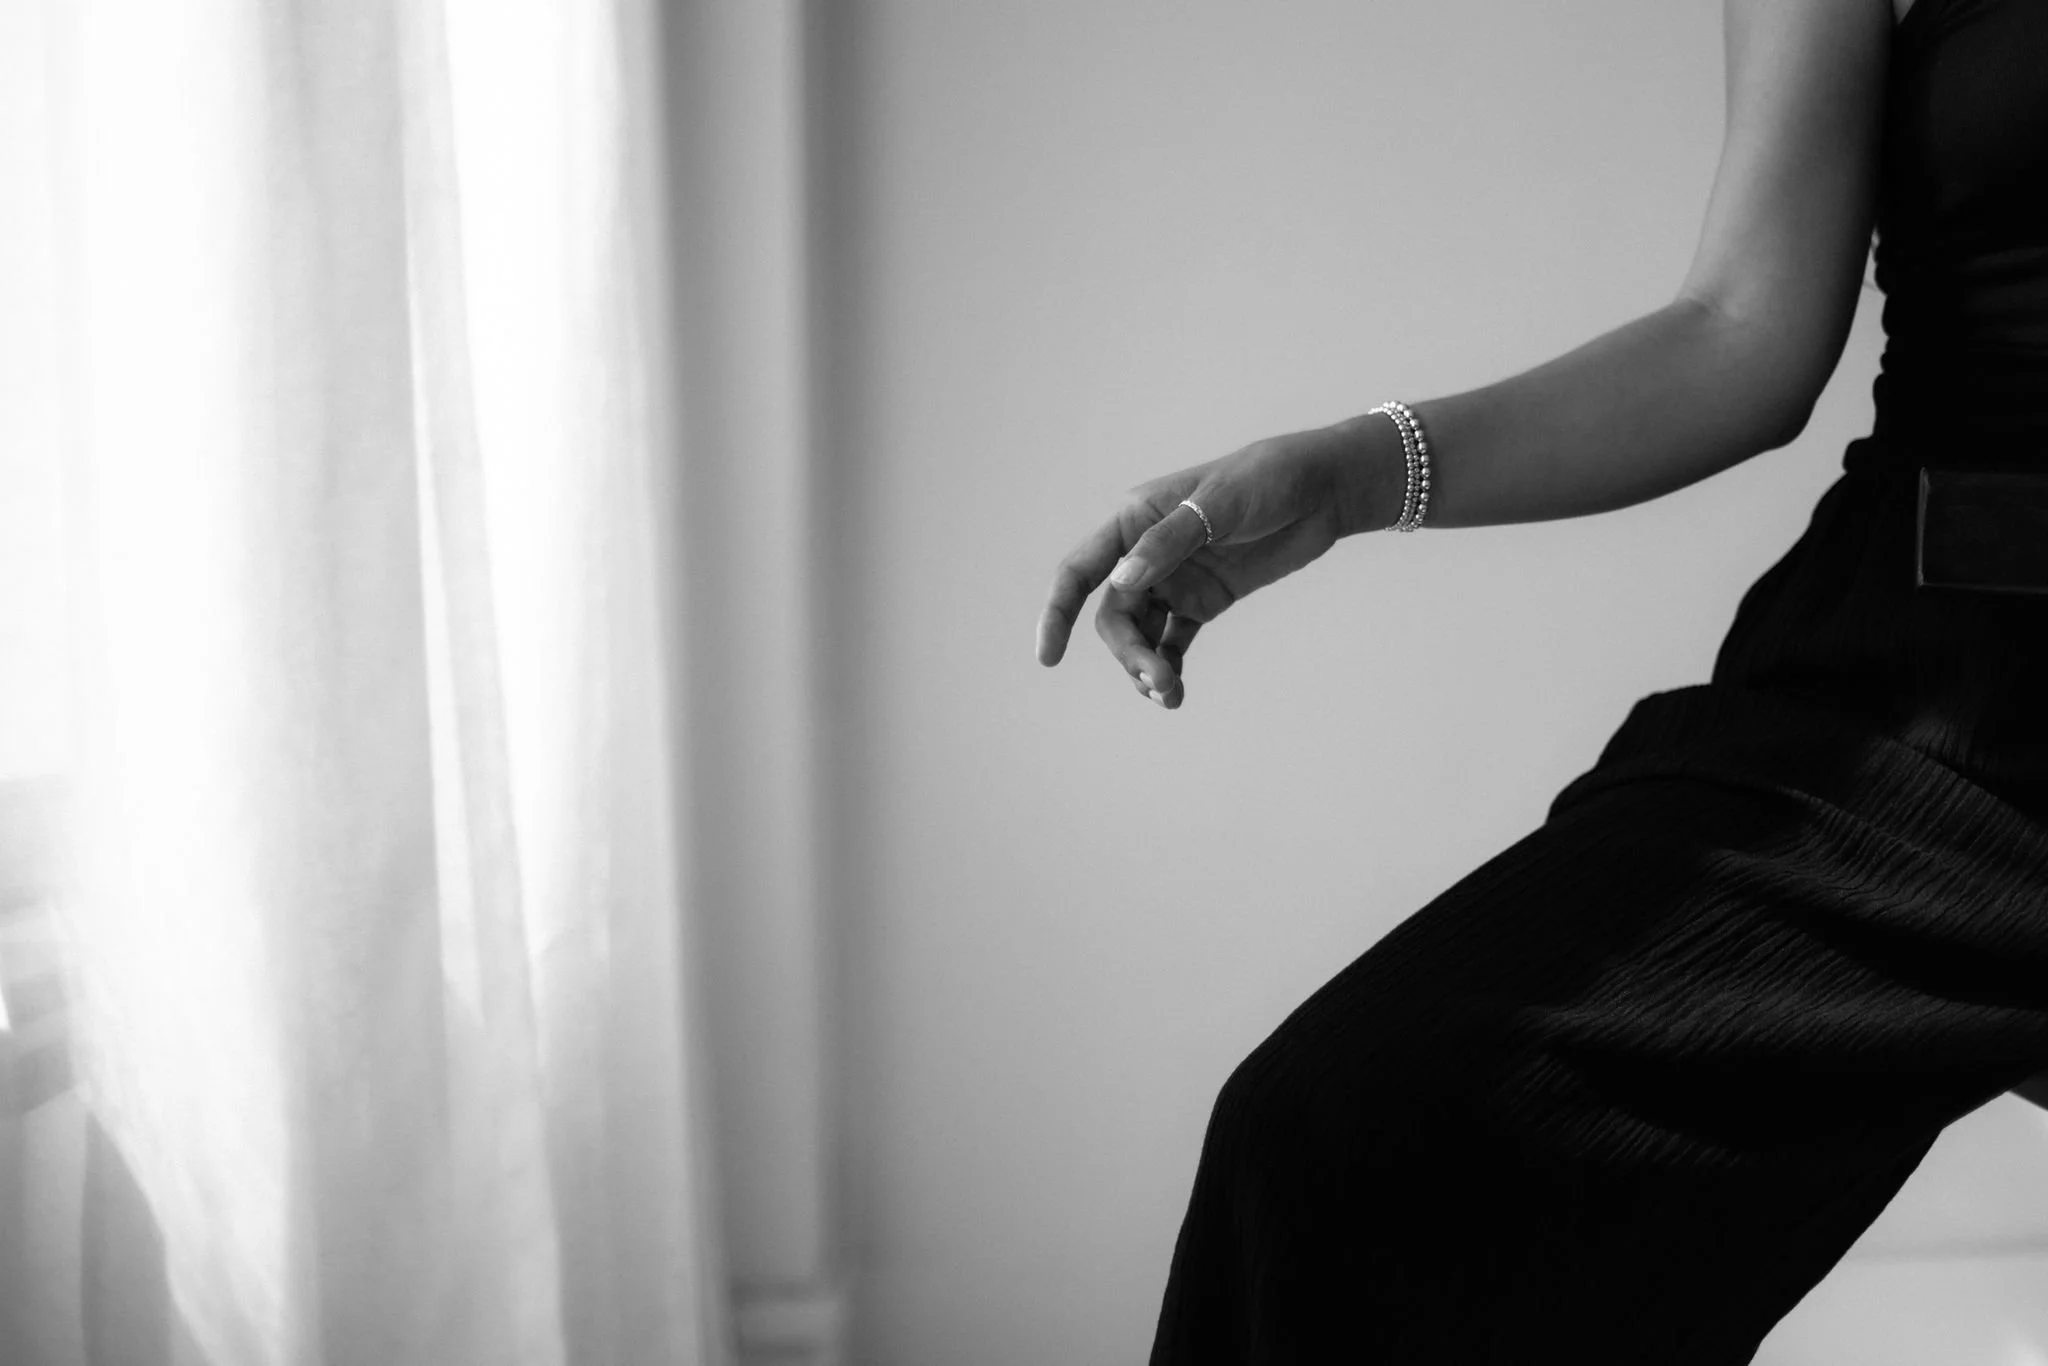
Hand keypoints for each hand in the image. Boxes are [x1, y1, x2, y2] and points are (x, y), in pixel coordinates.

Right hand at [1035, 419, 1394, 708]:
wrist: (1323, 489)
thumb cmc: (1268, 479)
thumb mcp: (1219, 504)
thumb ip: (1169, 543)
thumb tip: (1122, 584)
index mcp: (1134, 520)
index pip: (1080, 571)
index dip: (1056, 612)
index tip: (1047, 657)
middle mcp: (1145, 554)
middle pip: (1114, 616)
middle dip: (1128, 653)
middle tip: (1159, 681)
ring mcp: (1175, 580)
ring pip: (1140, 636)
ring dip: (1147, 668)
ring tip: (1171, 695)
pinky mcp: (1204, 601)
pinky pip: (1173, 641)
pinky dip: (1169, 667)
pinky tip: (1176, 693)